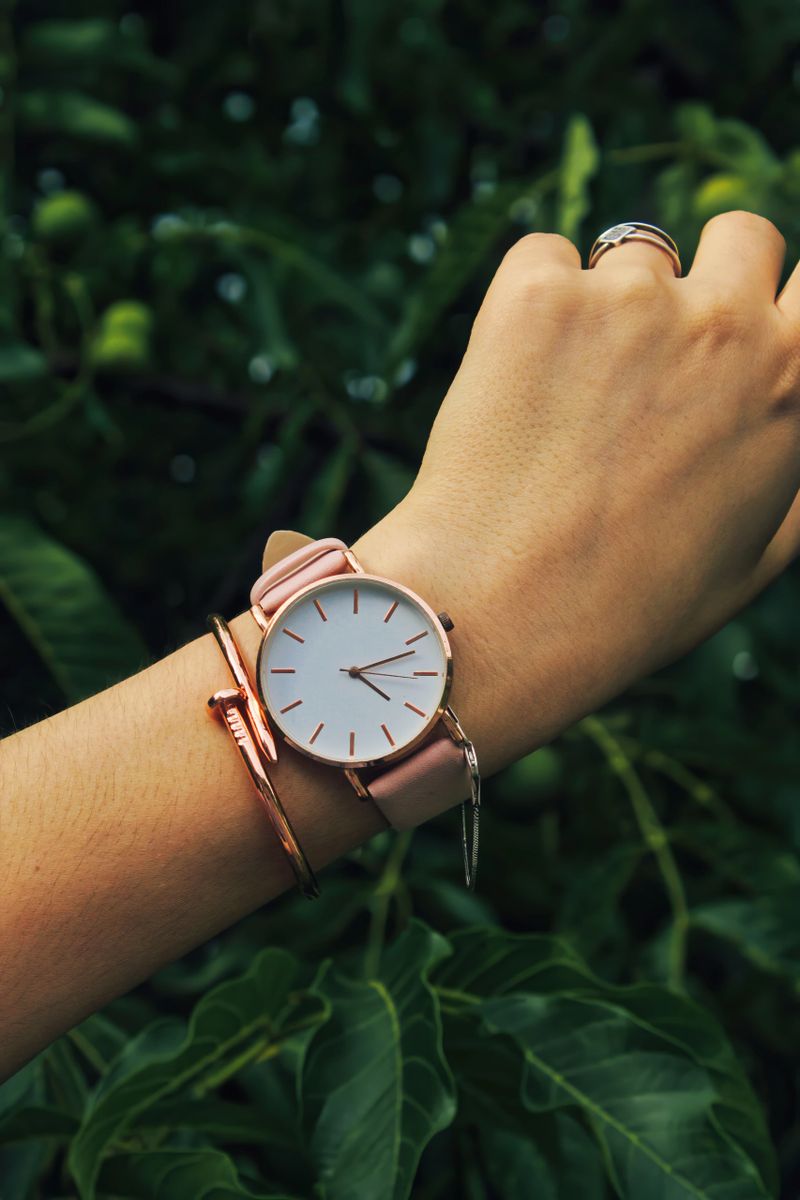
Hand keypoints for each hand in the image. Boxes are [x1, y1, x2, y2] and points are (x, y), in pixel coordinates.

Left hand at [353, 211, 799, 772]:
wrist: (501, 612)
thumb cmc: (632, 604)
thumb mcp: (756, 557)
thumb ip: (795, 471)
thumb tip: (793, 414)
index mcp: (793, 382)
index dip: (776, 301)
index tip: (746, 323)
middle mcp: (724, 322)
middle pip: (742, 234)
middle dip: (707, 277)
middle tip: (653, 347)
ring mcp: (629, 300)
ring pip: (631, 255)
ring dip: (608, 304)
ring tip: (566, 401)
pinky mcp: (536, 295)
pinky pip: (544, 260)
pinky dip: (532, 303)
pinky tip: (515, 382)